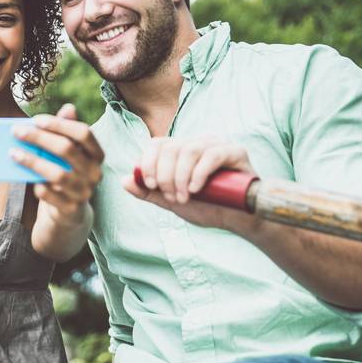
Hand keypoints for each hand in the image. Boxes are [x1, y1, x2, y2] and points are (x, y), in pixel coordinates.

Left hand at [10, 104, 103, 225]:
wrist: (69, 212)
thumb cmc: (66, 173)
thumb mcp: (69, 154)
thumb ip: (68, 131)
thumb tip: (69, 108)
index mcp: (97, 155)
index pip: (83, 133)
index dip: (60, 124)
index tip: (36, 120)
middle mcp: (95, 173)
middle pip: (67, 150)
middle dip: (39, 138)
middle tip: (16, 131)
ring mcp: (84, 192)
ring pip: (57, 174)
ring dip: (33, 161)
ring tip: (13, 153)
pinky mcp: (71, 209)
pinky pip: (50, 195)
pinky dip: (38, 186)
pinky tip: (26, 178)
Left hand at [122, 136, 259, 231]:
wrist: (238, 219)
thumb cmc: (207, 207)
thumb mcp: (172, 201)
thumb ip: (149, 192)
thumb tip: (123, 180)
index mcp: (181, 151)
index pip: (156, 144)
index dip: (148, 163)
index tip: (150, 186)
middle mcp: (197, 143)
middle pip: (170, 147)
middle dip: (165, 176)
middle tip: (172, 198)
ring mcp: (217, 144)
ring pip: (189, 150)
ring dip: (180, 177)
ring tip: (184, 198)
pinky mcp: (236, 151)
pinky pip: (212, 154)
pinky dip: (199, 173)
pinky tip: (195, 190)